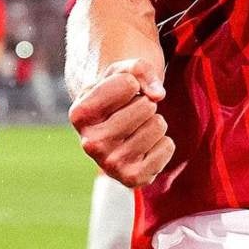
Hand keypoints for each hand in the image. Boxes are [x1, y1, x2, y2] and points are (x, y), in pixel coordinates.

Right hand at [68, 58, 174, 186]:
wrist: (116, 125)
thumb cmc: (118, 93)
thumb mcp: (124, 71)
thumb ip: (140, 69)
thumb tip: (158, 94)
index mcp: (80, 114)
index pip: (128, 83)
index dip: (132, 81)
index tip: (122, 92)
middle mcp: (90, 143)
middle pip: (146, 106)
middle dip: (145, 103)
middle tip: (131, 112)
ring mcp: (110, 164)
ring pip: (158, 125)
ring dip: (154, 122)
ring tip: (137, 128)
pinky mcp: (132, 179)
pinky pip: (168, 147)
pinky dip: (163, 142)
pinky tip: (145, 145)